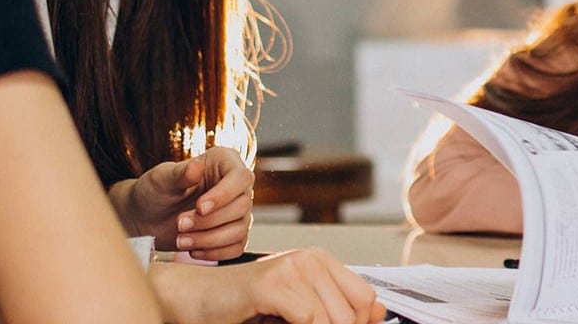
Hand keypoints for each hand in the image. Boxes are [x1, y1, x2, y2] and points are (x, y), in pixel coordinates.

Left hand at [115, 148, 253, 258]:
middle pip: (242, 206)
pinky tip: (192, 250)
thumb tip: (196, 167)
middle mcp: (236, 186)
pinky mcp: (232, 233)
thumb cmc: (154, 191)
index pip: (240, 177)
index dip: (224, 195)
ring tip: (181, 240)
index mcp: (224, 162)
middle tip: (179, 224)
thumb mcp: (161, 178)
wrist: (146, 217)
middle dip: (209, 221)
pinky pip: (236, 248)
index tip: (199, 208)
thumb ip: (179, 173)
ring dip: (209, 240)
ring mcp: (237, 211)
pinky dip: (214, 253)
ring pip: (240, 230)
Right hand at [150, 248, 384, 323]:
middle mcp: (311, 259)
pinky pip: (307, 318)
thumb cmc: (245, 306)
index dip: (359, 323)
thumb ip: (336, 307)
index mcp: (321, 261)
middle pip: (352, 312)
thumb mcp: (298, 308)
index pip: (365, 298)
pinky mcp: (271, 284)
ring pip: (332, 318)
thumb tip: (380, 312)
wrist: (198, 298)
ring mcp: (291, 268)